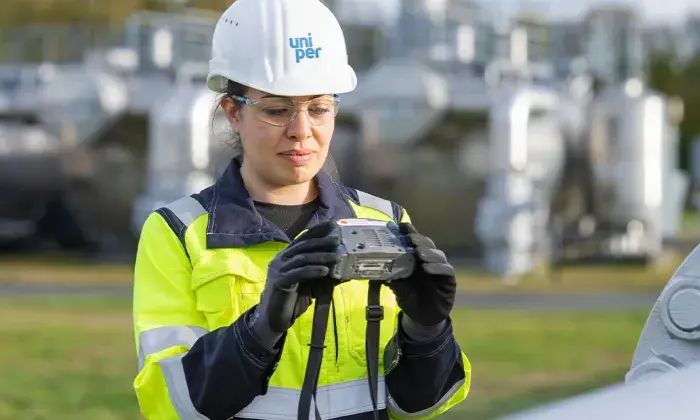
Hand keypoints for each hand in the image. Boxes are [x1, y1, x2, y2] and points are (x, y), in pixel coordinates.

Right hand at [252, 221, 340, 337]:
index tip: (333, 224)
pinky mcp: (279, 282)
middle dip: (322, 241)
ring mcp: (279, 269)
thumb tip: (347, 270)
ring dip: (321, 257)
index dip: (318, 231)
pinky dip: (312, 270)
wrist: (275, 318)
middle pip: (304, 246)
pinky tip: (324, 271)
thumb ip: (325, 275)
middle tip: (338, 240)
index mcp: (288, 256)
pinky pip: (297, 273)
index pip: (303, 239)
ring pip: (302, 258)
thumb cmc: (293, 299)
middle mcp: (282, 259)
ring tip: (337, 257)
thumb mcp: (313, 285)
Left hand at [388, 223, 456, 326]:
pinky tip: (428, 268)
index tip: (401, 226)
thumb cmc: (409, 298)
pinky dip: (438, 267)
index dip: (409, 232)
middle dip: (419, 240)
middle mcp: (429, 260)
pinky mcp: (449, 280)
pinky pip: (446, 270)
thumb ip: (390, 275)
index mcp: (416, 259)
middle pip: (427, 245)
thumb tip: (374, 267)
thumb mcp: (397, 286)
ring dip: (429, 252)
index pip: (414, 242)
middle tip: (410, 239)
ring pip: (438, 255)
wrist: (421, 318)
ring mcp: (440, 269)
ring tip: (420, 253)